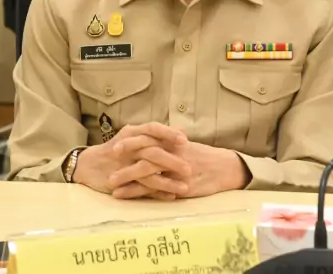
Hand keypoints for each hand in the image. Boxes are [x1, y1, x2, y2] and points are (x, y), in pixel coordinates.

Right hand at [73, 123, 190, 199]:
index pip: (152, 129)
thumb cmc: (118, 151)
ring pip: (147, 171)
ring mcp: (123, 164)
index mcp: (132, 133)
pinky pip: (141, 187)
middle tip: (189, 169)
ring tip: (185, 187)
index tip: (185, 140)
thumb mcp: (135, 138)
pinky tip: (171, 196)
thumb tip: (183, 131)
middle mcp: (128, 146)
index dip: (168, 134)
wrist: (88, 165)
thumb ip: (157, 137)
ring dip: (167, 180)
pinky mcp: (120, 181)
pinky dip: (157, 192)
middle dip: (171, 160)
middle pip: (151, 151)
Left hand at [109, 139, 249, 199]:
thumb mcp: (185, 147)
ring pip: (146, 171)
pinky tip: (122, 195)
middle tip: (107, 158)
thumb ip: (168, 144)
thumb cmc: (204, 157)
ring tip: (110, 183)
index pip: (148, 137)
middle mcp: (172, 153)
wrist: (225, 168)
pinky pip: (153, 189)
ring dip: (126, 176)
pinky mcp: (177, 186)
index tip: (115, 144)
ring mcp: (174, 170)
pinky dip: (136, 192)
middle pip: (144, 151)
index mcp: (173, 142)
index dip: (131, 140)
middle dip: (125, 155)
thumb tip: (152, 140)